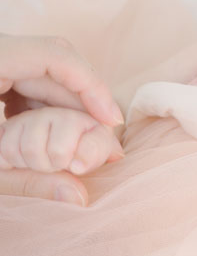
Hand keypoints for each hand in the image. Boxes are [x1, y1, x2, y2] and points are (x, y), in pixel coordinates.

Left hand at [0, 34, 123, 202]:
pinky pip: (27, 81)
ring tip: (84, 139)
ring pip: (44, 74)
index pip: (56, 57)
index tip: (112, 121)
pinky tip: (53, 134)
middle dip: (83, 101)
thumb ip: (26, 182)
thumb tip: (78, 198)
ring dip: (66, 107)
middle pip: (54, 65)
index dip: (92, 87)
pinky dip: (44, 107)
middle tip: (104, 135)